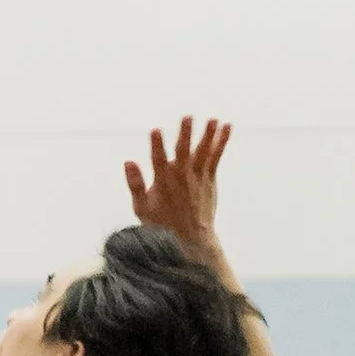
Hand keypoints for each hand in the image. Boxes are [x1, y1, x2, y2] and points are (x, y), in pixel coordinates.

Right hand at [124, 117, 230, 265]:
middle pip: (183, 152)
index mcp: (163, 182)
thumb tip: (128, 162)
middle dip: (185, 134)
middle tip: (188, 117)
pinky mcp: (209, 178)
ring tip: (213, 119)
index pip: (158, 160)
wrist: (191, 238)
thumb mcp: (141, 208)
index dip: (156, 145)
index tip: (155, 130)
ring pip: (203, 151)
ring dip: (208, 134)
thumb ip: (135, 184)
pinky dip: (221, 142)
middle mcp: (182, 177)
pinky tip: (226, 127)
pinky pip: (215, 156)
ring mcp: (198, 177)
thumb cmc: (161, 223)